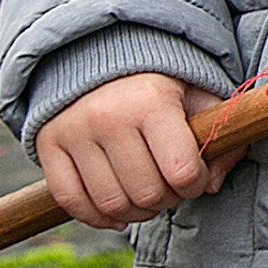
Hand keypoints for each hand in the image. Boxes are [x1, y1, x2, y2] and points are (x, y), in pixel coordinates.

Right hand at [35, 74, 242, 230]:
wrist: (104, 51)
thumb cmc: (160, 80)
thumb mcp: (198, 92)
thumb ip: (219, 132)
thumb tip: (213, 184)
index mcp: (152, 101)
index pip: (182, 172)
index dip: (196, 184)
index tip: (196, 176)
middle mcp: (109, 117)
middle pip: (147, 195)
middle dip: (168, 200)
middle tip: (171, 186)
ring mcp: (75, 132)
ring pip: (111, 205)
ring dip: (136, 213)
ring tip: (147, 194)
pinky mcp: (49, 144)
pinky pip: (71, 201)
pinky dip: (96, 217)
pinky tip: (116, 211)